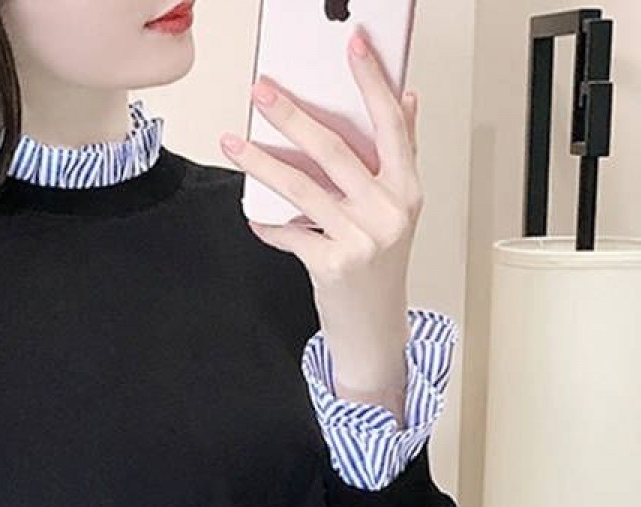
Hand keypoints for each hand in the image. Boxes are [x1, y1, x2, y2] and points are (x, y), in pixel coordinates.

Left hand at [219, 26, 420, 293]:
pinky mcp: (331, 264)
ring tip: (234, 143)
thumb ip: (399, 155)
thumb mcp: (398, 209)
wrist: (374, 325)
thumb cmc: (381, 265)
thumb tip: (406, 98)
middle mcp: (387, 211)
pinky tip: (254, 215)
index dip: (372, 81)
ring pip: (302, 187)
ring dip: (261, 162)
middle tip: (263, 92)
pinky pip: (288, 232)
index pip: (391, 123)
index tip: (353, 47)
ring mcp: (360, 238)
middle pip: (334, 150)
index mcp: (407, 188)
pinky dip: (267, 223)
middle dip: (293, 116)